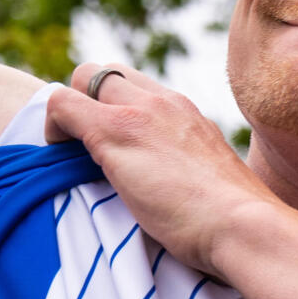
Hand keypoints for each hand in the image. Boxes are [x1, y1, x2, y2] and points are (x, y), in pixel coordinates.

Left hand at [45, 64, 278, 274]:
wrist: (244, 226)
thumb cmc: (234, 224)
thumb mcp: (210, 184)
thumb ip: (189, 173)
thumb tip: (182, 195)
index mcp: (187, 113)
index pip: (136, 86)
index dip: (112, 108)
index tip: (111, 148)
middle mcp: (165, 101)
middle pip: (107, 72)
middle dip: (87, 103)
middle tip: (84, 151)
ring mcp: (140, 112)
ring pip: (84, 76)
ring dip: (71, 114)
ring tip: (72, 158)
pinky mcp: (115, 131)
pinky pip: (62, 106)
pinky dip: (53, 129)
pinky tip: (61, 163)